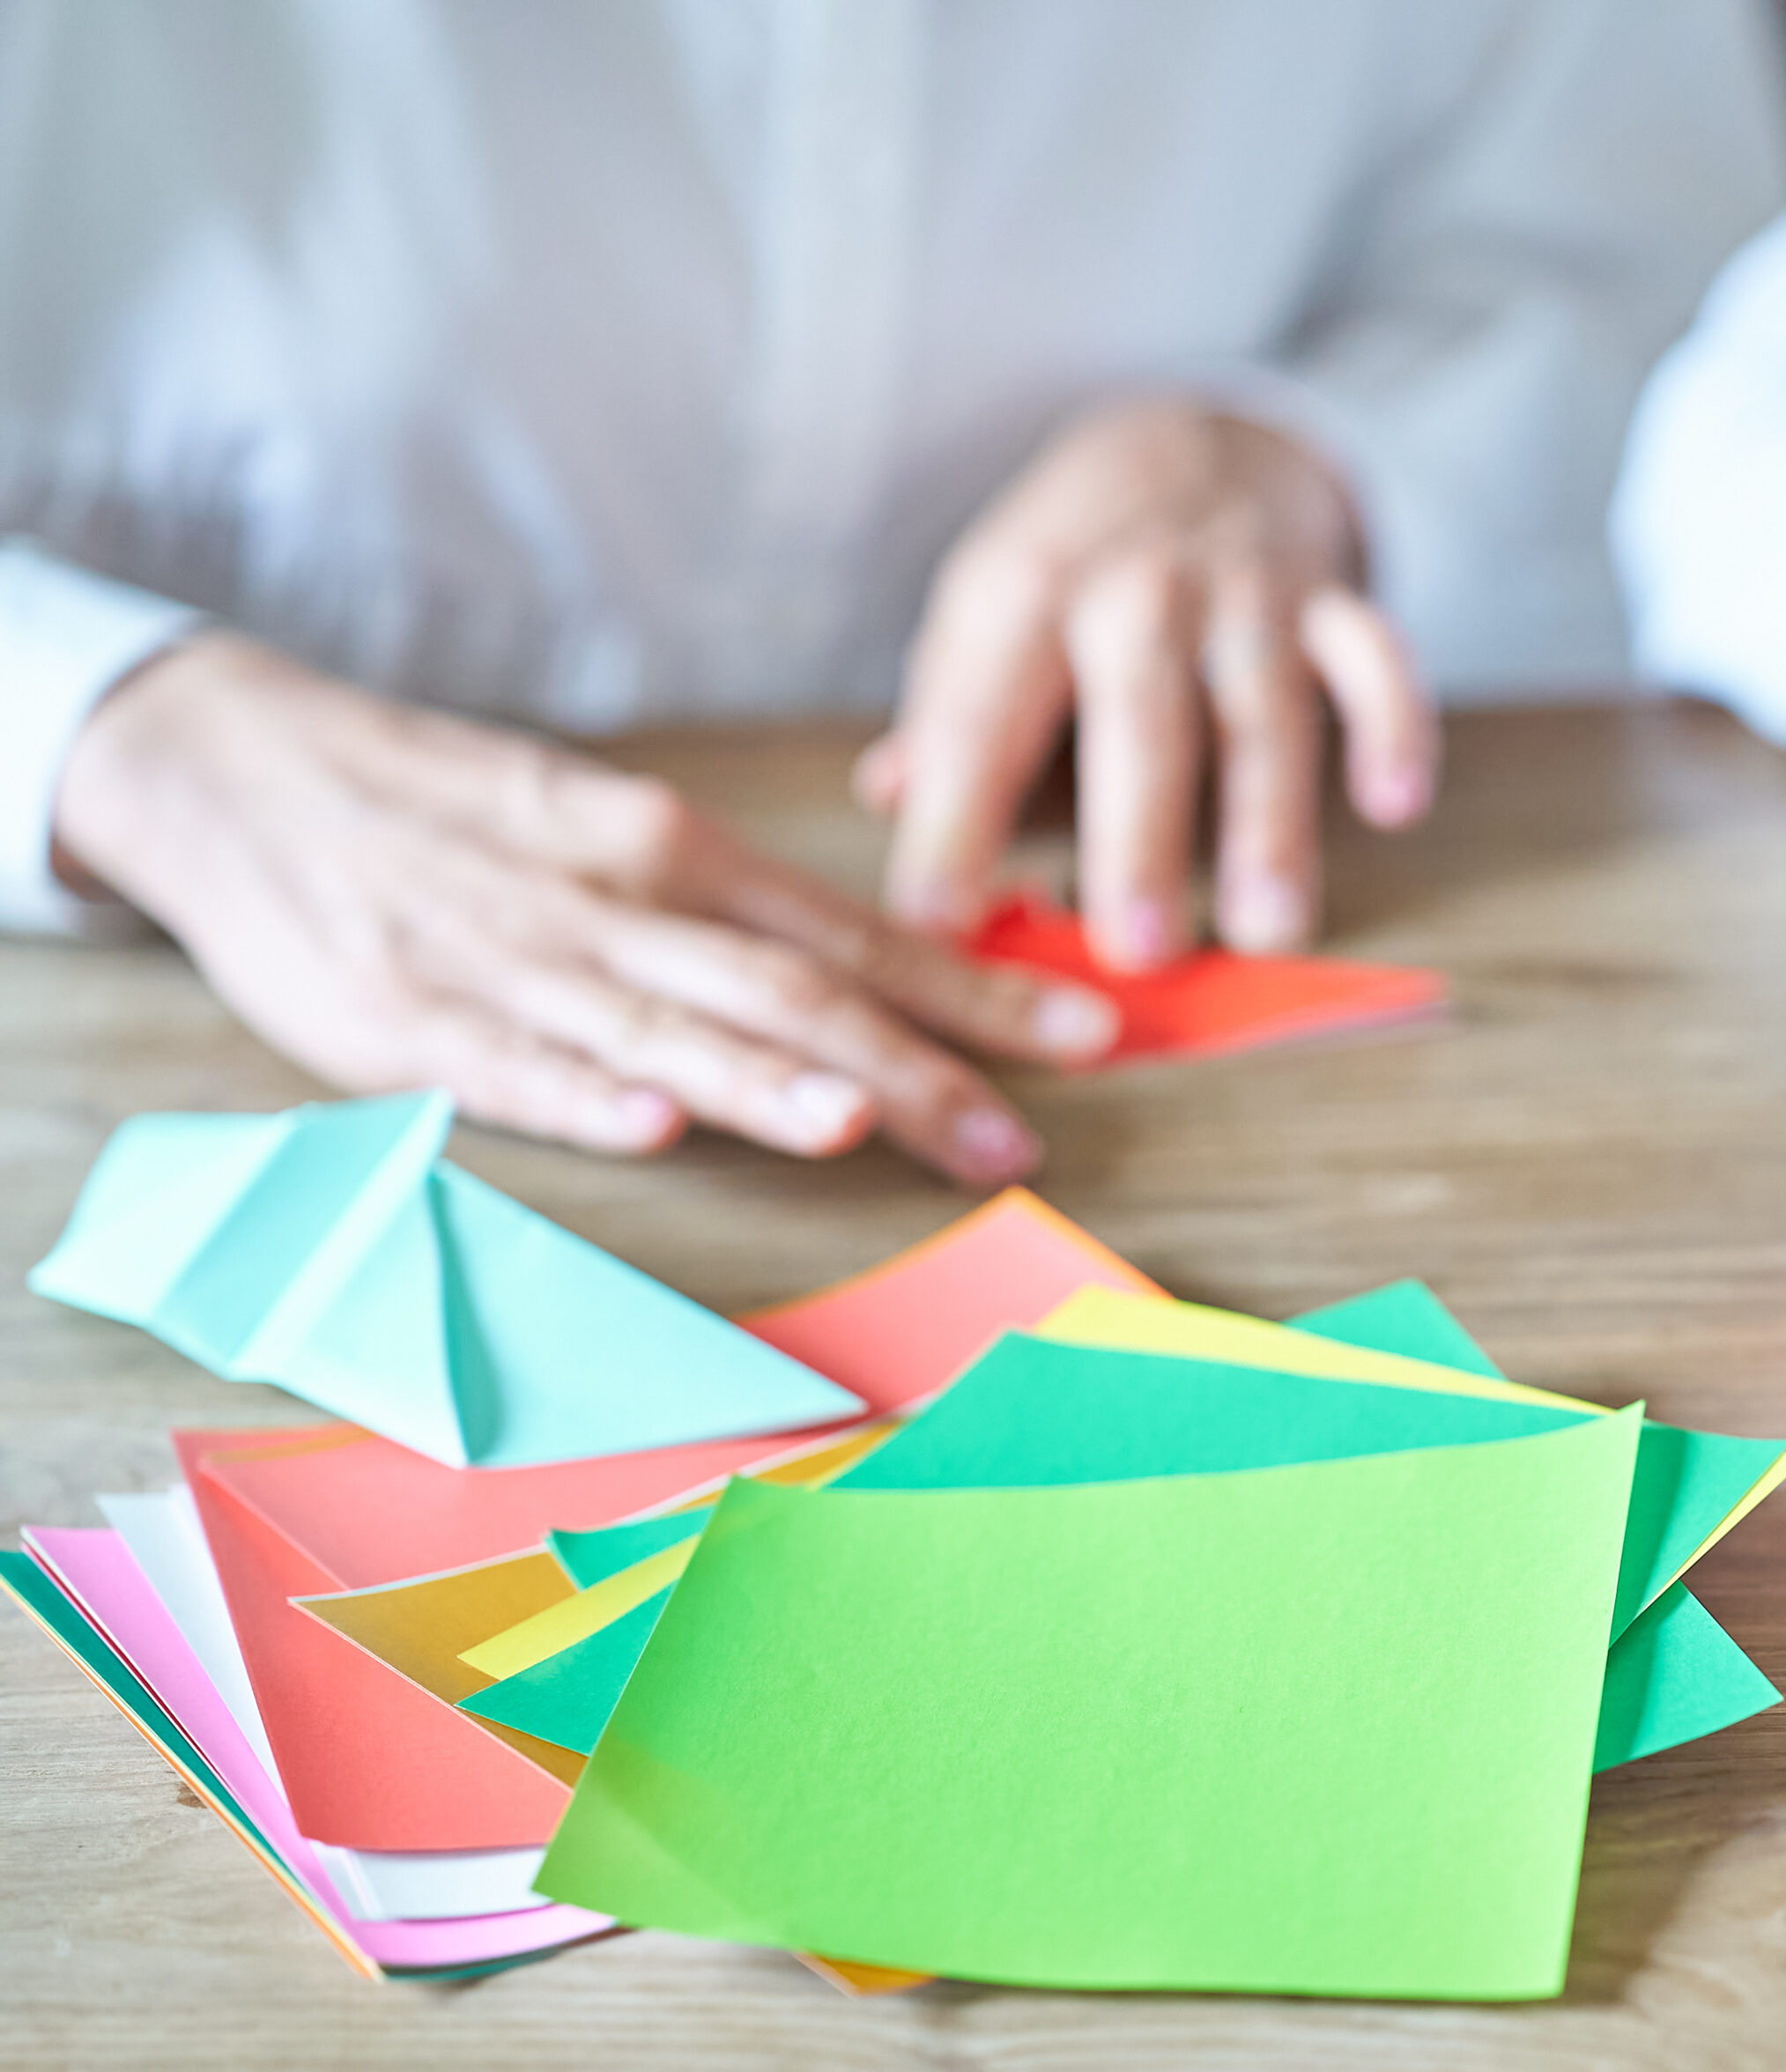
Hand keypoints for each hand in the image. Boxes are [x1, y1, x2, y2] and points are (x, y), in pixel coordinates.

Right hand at [53, 635, 1120, 1181]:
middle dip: (910, 1070)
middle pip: (789, 993)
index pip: (856, 934)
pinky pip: (507, 1065)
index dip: (975, 994)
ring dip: (766, 1081)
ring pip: (663, 1030)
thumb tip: (893, 983)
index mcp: (676, 855)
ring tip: (861, 1124)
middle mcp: (614, 904)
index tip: (1089, 1039)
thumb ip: (743, 922)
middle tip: (1017, 1137)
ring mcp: (508, 963)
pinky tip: (650, 1124)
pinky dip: (582, 1095)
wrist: (241, 765)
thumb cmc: (460, 819)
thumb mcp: (620, 843)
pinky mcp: (400, 1017)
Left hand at [863, 396, 1437, 967]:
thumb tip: (890, 799)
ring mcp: (1246, 592)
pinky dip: (1396, 726)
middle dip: (1141, 836)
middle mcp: (1137, 589)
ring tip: (1266, 928)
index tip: (938, 919)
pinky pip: (1377, 658)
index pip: (982, 718)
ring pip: (1263, 709)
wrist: (1192, 435)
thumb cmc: (1075, 569)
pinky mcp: (1332, 601)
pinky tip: (1393, 803)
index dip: (957, 819)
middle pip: (1139, 718)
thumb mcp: (987, 618)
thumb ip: (950, 720)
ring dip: (1271, 821)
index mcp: (1027, 596)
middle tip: (1136, 950)